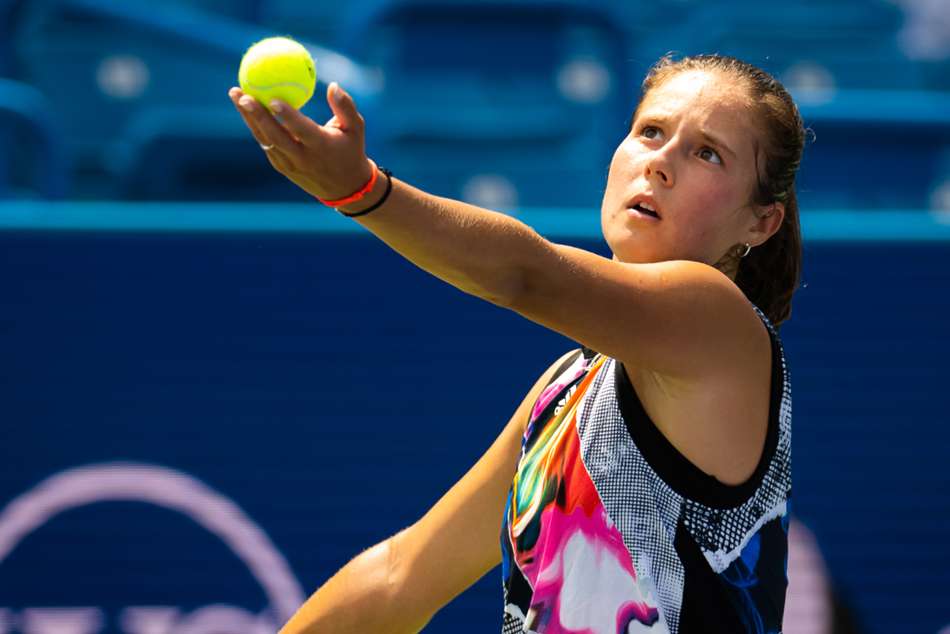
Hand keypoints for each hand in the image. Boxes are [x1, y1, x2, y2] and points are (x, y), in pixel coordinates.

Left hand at [228, 82, 373, 200]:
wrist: (345, 187)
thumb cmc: (351, 150)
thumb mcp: (356, 128)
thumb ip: (345, 106)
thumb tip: (333, 85)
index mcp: (321, 146)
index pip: (301, 130)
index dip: (286, 116)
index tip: (273, 99)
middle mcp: (302, 157)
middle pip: (274, 135)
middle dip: (256, 115)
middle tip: (243, 94)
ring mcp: (289, 164)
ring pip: (265, 139)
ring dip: (248, 118)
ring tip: (235, 94)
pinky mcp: (282, 167)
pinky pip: (266, 144)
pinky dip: (255, 125)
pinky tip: (245, 108)